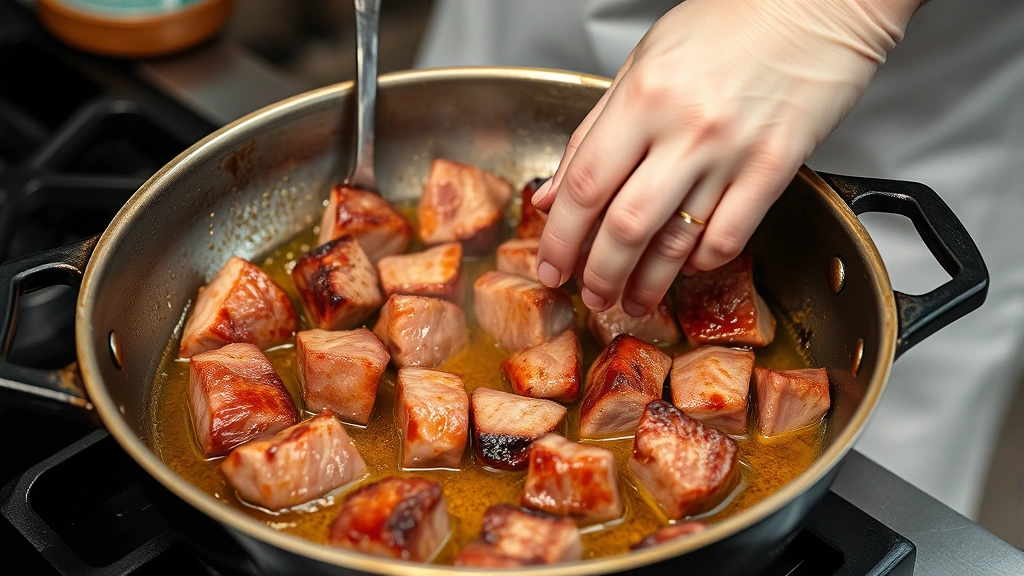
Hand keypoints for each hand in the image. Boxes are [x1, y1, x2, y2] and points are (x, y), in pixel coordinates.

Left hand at [532, 0, 917, 315]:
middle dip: (599, 274)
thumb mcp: (643, 62)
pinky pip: (730, 236)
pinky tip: (687, 267)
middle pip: (624, 226)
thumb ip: (594, 130)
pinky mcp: (778, 167)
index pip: (584, 185)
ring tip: (633, 300)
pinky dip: (702, 262)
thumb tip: (554, 191)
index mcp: (644, 94)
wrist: (818, 0)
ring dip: (647, 283)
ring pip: (676, 242)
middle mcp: (686, 126)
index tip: (551, 266)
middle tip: (590, 296)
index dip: (561, 238)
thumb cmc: (731, 21)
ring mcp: (733, 151)